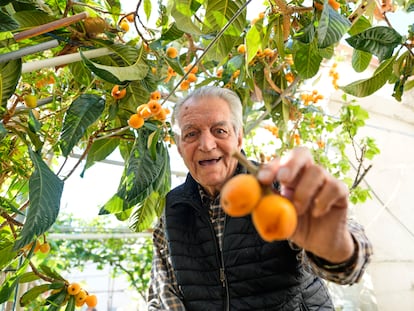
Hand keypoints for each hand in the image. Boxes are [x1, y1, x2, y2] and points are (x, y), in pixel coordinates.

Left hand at [257, 147, 353, 262]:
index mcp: (289, 175)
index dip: (271, 167)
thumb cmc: (294, 225)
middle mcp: (307, 172)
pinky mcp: (340, 192)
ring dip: (304, 191)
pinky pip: (334, 187)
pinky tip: (316, 213)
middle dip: (291, 164)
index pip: (280, 161)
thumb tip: (239, 197)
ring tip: (298, 210)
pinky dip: (323, 200)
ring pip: (317, 171)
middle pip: (302, 153)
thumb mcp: (274, 216)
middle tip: (283, 180)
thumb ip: (260, 204)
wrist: (318, 244)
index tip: (262, 180)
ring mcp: (325, 180)